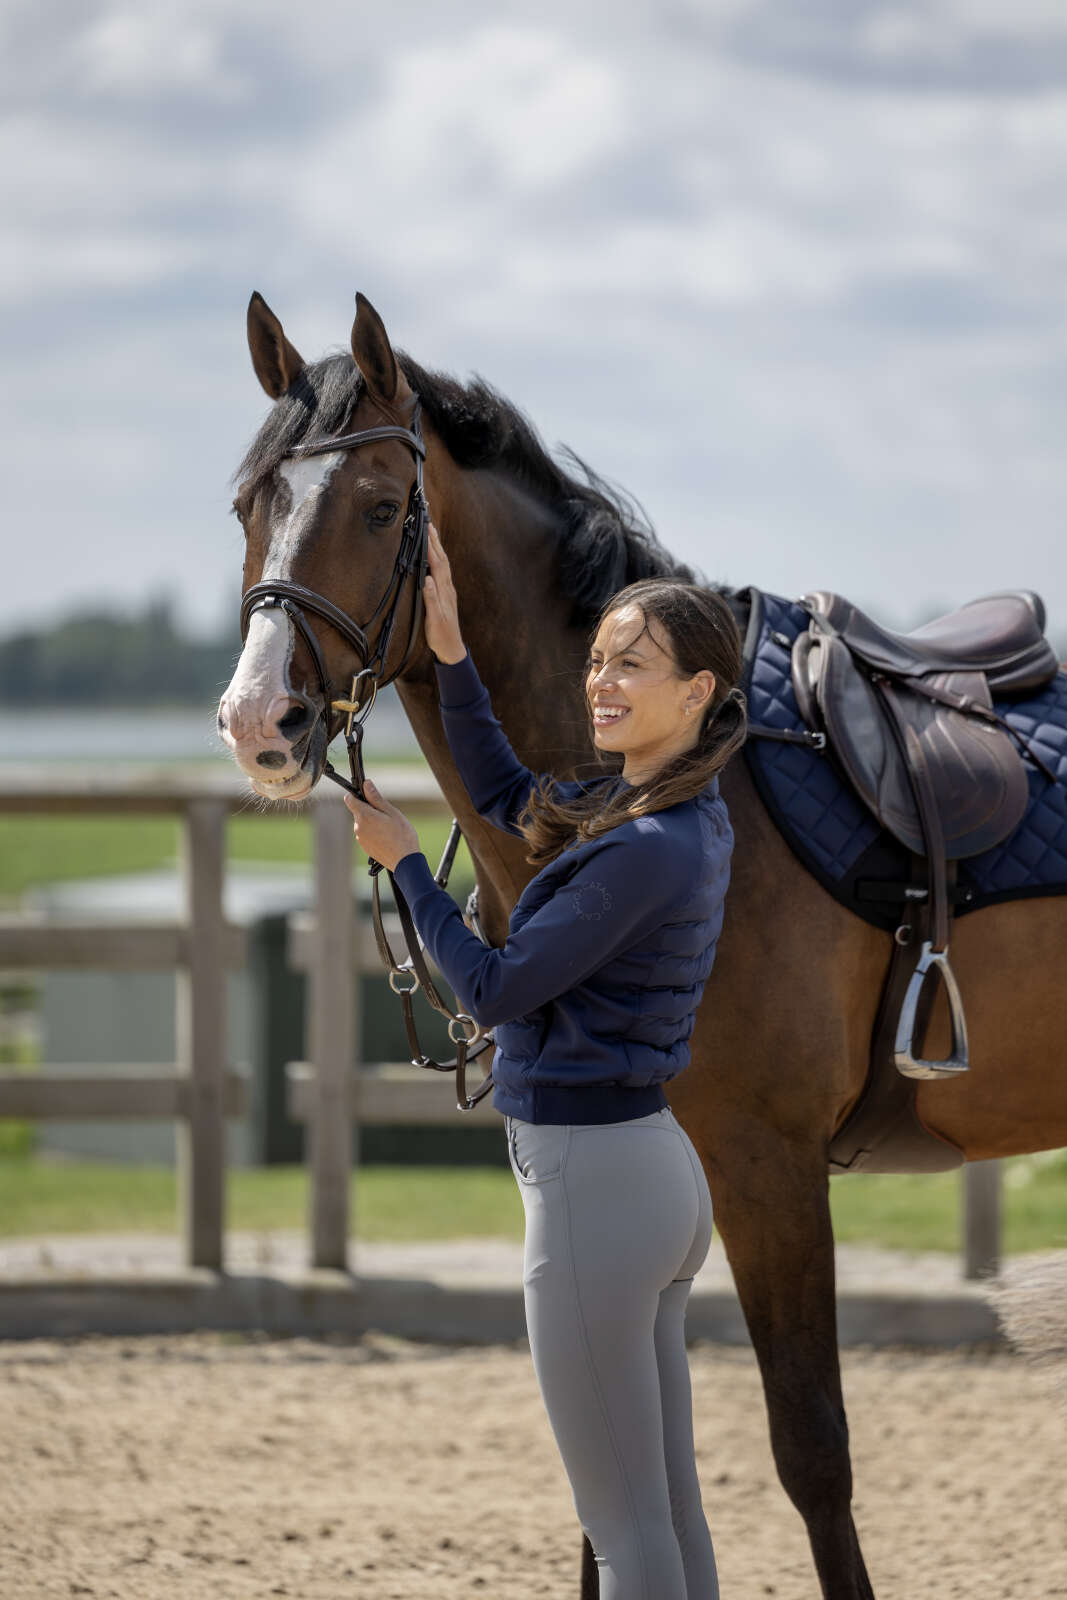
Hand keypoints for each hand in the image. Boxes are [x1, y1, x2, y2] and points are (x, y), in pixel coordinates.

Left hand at [343, 779, 419, 871]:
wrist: (404, 861)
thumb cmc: (402, 836)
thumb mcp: (391, 812)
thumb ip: (376, 798)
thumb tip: (366, 784)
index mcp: (364, 816)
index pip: (349, 799)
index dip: (357, 794)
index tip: (368, 795)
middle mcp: (358, 827)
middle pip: (358, 811)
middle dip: (369, 809)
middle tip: (386, 814)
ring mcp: (360, 838)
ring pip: (363, 822)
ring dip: (372, 821)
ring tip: (388, 828)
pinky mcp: (364, 846)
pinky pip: (366, 833)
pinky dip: (374, 832)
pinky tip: (386, 836)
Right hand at [423, 522, 466, 664]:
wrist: (452, 648)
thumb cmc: (441, 635)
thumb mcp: (434, 619)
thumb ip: (431, 599)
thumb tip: (427, 579)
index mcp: (444, 591)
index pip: (437, 563)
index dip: (432, 546)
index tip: (427, 529)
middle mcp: (448, 588)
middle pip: (442, 559)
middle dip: (435, 540)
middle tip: (428, 523)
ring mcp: (448, 590)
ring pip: (443, 563)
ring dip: (437, 547)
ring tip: (431, 534)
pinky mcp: (446, 594)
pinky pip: (442, 570)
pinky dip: (438, 558)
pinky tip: (435, 556)